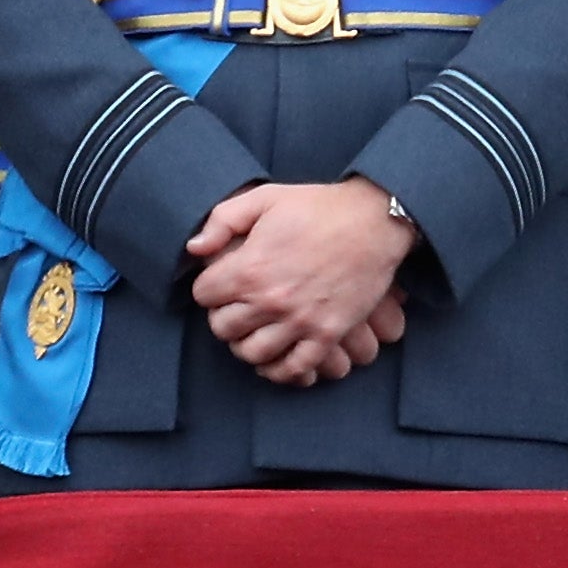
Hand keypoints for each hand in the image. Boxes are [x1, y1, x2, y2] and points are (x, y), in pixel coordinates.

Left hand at [185, 179, 415, 385]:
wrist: (373, 221)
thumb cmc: (317, 207)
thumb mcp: (264, 198)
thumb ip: (222, 220)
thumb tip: (193, 248)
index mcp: (250, 268)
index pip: (204, 295)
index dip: (209, 287)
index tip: (220, 282)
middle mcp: (271, 301)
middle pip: (223, 329)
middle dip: (223, 316)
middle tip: (236, 307)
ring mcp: (300, 321)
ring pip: (252, 353)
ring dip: (246, 344)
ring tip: (253, 331)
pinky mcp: (327, 334)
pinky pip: (294, 369)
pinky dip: (279, 369)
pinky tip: (275, 357)